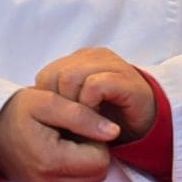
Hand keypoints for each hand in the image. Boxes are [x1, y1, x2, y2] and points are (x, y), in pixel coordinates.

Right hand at [0, 87, 119, 181]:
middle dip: (93, 151)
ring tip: (63, 138)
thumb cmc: (15, 108)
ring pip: (88, 180)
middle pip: (98, 173)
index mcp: (51, 162)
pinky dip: (72, 166)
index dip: (97, 138)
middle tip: (72, 130)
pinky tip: (56, 148)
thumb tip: (113, 131)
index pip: (101, 159)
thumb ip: (84, 116)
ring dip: (84, 159)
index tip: (78, 122)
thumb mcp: (49, 102)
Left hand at [34, 46, 155, 141]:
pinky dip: (90, 105)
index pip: (46, 75)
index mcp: (80, 60)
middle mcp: (94, 57)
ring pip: (71, 77)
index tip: (59, 120)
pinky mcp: (125, 79)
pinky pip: (94, 86)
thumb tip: (33, 103)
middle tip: (70, 123)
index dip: (48, 100)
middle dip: (58, 103)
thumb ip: (60, 98)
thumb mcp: (78, 105)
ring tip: (83, 122)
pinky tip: (96, 119)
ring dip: (73, 105)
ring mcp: (111, 64)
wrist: (148, 124)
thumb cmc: (109, 116)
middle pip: (55, 74)